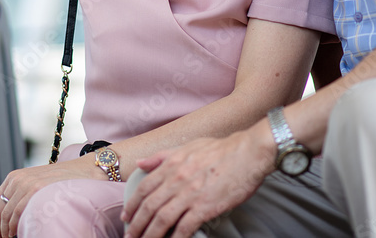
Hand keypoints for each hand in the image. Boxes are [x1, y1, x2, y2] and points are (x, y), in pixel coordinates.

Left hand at [0, 158, 104, 237]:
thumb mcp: (34, 184)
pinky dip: (15, 229)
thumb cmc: (62, 181)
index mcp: (14, 177)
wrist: (88, 171)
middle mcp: (17, 179)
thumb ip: (12, 193)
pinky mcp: (35, 190)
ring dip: (6, 233)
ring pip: (5, 217)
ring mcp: (26, 184)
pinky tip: (20, 234)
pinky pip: (16, 216)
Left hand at [122, 125, 274, 237]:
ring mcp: (189, 194)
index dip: (132, 204)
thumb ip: (162, 156)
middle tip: (130, 236)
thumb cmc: (221, 149)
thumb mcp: (187, 147)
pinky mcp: (205, 207)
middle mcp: (176, 180)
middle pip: (149, 207)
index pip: (144, 188)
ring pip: (162, 219)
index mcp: (171, 165)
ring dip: (150, 235)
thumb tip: (141, 163)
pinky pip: (184, 227)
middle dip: (137, 225)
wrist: (248, 153)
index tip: (126, 216)